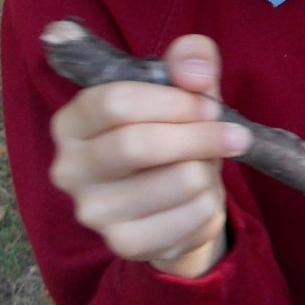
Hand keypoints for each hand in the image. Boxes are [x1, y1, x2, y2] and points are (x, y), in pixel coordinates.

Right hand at [48, 35, 249, 278]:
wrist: (175, 204)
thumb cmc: (173, 134)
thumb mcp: (183, 89)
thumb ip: (190, 60)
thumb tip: (195, 71)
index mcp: (72, 123)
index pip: (115, 102)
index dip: (174, 101)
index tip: (210, 105)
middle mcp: (69, 169)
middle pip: (138, 144)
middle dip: (200, 136)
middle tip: (235, 135)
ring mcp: (93, 212)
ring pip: (178, 180)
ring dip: (209, 170)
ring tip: (203, 168)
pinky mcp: (125, 244)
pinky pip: (193, 215)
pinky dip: (212, 203)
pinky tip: (198, 200)